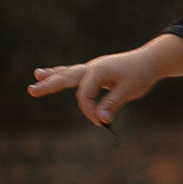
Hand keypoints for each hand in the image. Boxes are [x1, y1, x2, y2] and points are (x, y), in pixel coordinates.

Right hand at [28, 32, 182, 125]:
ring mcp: (92, 68)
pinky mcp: (95, 71)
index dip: (89, 111)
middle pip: (66, 77)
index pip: (84, 94)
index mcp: (98, 71)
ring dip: (51, 76)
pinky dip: (61, 73)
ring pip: (67, 73)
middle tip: (31, 90)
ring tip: (36, 76)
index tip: (101, 122)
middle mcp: (92, 67)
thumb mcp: (129, 91)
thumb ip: (112, 104)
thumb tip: (101, 119)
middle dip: (49, 85)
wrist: (150, 60)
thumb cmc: (140, 75)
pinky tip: (49, 74)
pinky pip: (74, 73)